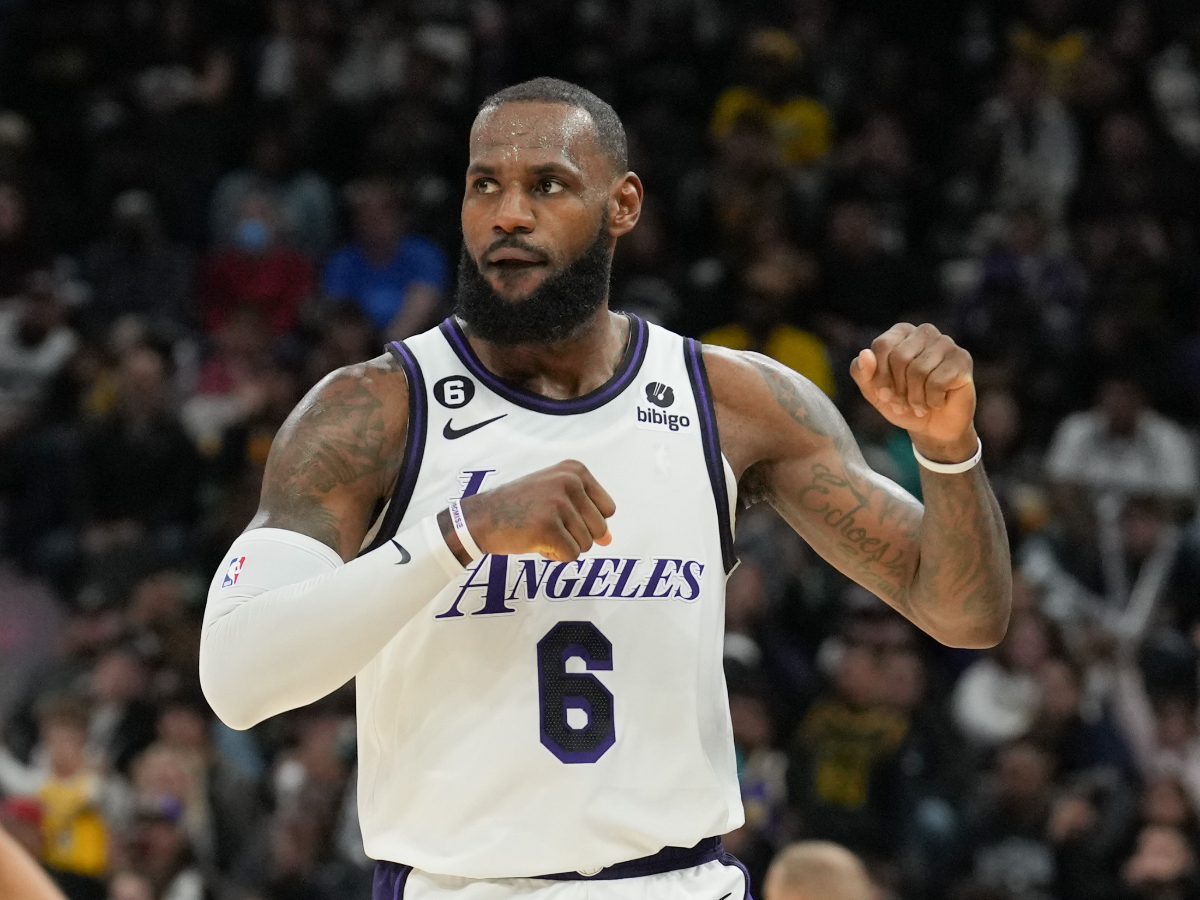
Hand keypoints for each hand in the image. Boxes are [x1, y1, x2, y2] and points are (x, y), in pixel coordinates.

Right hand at [450, 460, 614, 562]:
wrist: (480, 517)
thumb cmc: (519, 508)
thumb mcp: (556, 499)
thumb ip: (586, 515)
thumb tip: (609, 540)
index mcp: (575, 470)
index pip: (608, 510)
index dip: (586, 521)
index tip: (560, 514)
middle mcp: (569, 481)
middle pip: (599, 529)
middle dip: (576, 536)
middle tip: (547, 524)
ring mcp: (559, 503)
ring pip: (586, 544)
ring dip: (563, 546)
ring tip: (539, 531)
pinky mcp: (548, 526)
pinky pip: (571, 555)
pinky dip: (554, 556)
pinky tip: (535, 541)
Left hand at [850, 322, 976, 459]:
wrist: (933, 427)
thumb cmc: (902, 403)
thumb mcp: (874, 392)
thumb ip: (862, 373)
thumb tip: (864, 354)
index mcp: (901, 332)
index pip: (882, 346)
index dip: (880, 376)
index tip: (884, 395)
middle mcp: (924, 332)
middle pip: (900, 357)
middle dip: (898, 388)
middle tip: (902, 403)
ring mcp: (946, 343)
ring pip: (919, 370)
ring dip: (915, 398)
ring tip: (919, 405)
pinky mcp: (962, 359)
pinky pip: (937, 381)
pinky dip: (932, 400)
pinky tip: (937, 402)